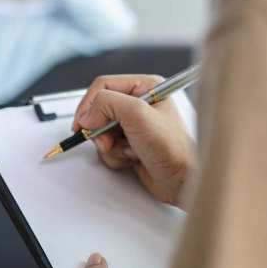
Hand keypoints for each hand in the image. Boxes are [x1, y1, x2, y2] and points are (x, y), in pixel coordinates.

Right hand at [73, 75, 194, 207]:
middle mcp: (140, 104)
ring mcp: (134, 125)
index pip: (103, 86)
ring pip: (101, 131)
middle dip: (100, 129)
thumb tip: (87, 114)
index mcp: (146, 87)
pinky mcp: (130, 144)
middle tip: (107, 141)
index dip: (89, 104)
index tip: (83, 123)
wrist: (183, 181)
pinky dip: (115, 156)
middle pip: (99, 110)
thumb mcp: (138, 115)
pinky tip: (133, 158)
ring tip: (129, 151)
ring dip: (110, 145)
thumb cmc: (172, 148)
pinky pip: (108, 147)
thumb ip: (107, 104)